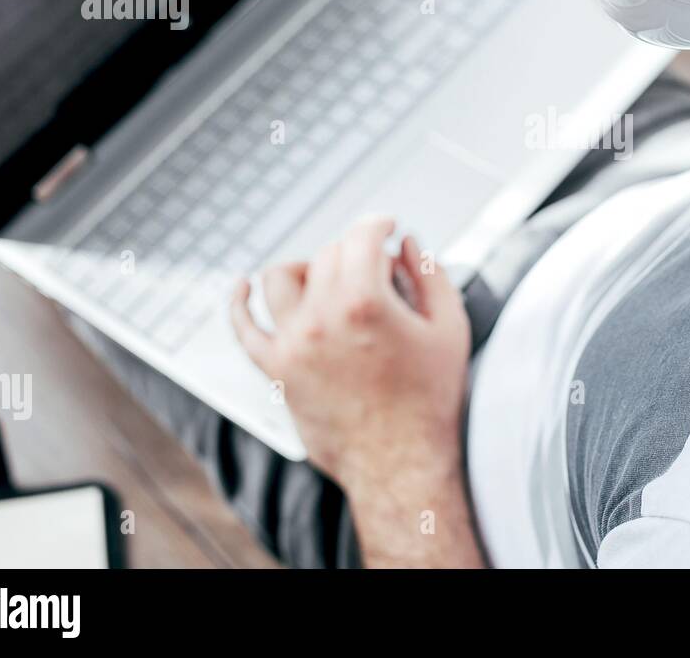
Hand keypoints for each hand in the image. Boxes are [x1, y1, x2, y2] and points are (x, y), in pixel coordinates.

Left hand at [229, 216, 470, 489]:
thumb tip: (409, 245)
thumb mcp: (449, 328)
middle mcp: (320, 319)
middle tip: (377, 268)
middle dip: (354, 252)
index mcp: (365, 303)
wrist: (402, 464)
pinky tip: (244, 287)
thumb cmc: (430, 401)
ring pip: (282, 278)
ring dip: (307, 268)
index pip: (361, 238)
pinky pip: (244, 329)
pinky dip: (239, 302)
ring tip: (328, 278)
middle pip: (327, 256)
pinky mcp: (277, 372)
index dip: (378, 224)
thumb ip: (430, 275)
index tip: (387, 226)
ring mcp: (293, 345)